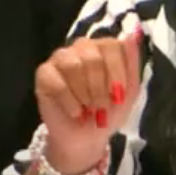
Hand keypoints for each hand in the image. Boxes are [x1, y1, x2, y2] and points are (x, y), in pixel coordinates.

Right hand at [32, 21, 143, 173]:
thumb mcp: (129, 92)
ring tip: (89, 109)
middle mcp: (82, 47)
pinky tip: (76, 112)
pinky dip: (70, 101)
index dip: (116, 72)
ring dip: (85, 94)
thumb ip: (132, 63)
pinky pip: (56, 81)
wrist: (86, 138)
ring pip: (73, 66)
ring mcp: (61, 58)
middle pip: (92, 56)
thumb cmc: (109, 112)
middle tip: (102, 107)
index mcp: (104, 48)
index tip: (119, 95)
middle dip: (100, 87)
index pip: (112, 45)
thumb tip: (132, 35)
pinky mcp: (43, 73)